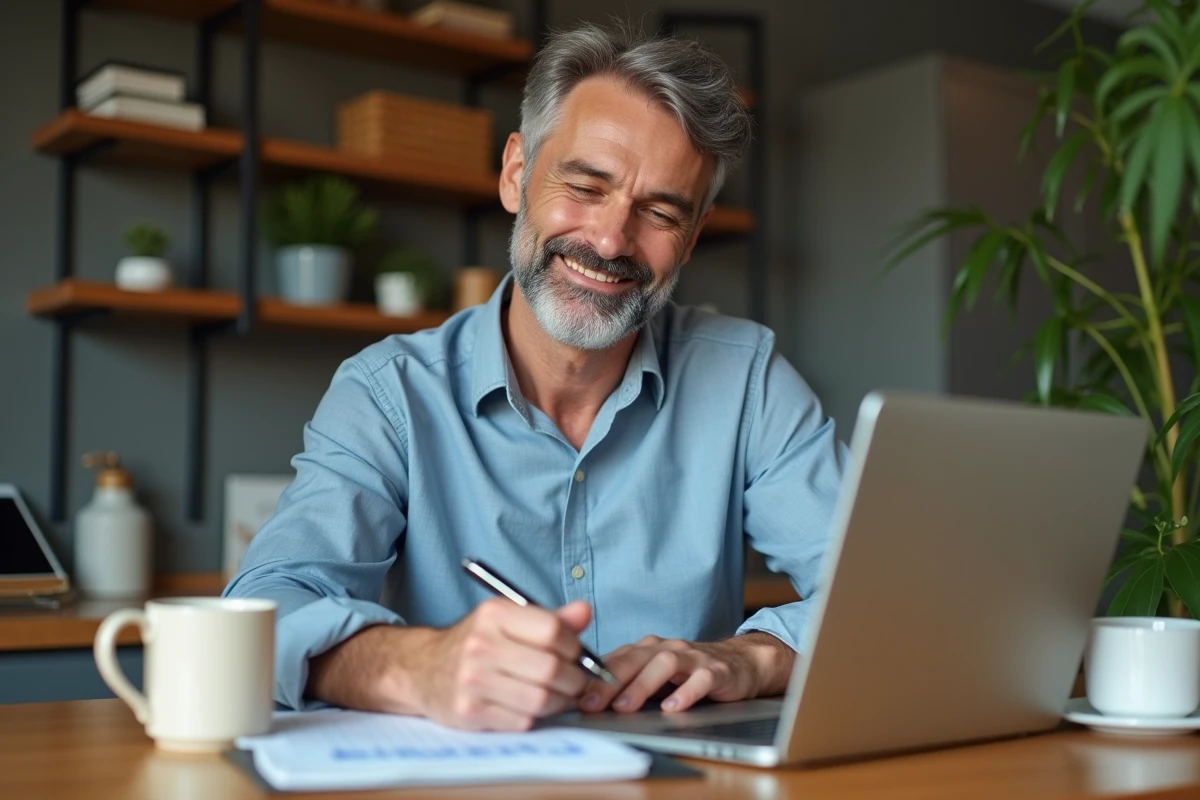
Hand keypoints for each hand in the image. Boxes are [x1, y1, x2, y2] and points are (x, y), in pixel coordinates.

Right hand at [410, 598, 592, 729]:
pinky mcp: (468, 712)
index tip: (575, 653)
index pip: (553, 630)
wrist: (422, 670)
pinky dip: (533, 717)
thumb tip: (585, 612)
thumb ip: (550, 619)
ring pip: (540, 700)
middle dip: (573, 680)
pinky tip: (528, 707)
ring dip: (558, 702)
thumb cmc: (476, 644)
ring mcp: (472, 680)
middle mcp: (481, 644)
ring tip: (556, 696)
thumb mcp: (508, 620)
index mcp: (494, 614)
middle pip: (550, 668)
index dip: (574, 645)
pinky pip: (522, 721)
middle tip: (574, 682)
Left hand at [578, 633, 794, 713]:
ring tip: (625, 707)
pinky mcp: (717, 670)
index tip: (573, 696)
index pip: (615, 658)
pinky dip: (686, 693)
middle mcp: (668, 648)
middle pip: (634, 658)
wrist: (742, 663)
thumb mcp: (656, 674)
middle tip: (591, 703)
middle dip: (609, 681)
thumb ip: (629, 682)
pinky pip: (700, 679)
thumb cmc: (691, 672)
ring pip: (664, 665)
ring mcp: (693, 657)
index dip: (593, 676)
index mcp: (648, 649)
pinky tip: (673, 708)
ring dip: (641, 686)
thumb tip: (590, 700)